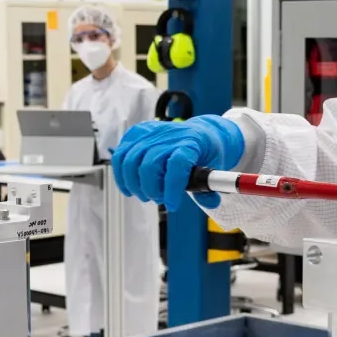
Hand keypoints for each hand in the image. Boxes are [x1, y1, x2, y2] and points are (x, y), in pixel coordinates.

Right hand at [111, 116, 244, 210]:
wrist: (202, 131)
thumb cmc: (208, 151)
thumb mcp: (215, 167)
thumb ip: (210, 187)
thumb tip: (210, 202)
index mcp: (191, 142)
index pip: (177, 163)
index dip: (172, 187)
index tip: (172, 204)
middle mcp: (168, 135)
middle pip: (150, 165)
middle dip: (152, 190)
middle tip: (159, 199)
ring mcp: (150, 132)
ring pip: (131, 161)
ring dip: (135, 185)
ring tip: (145, 195)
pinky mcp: (137, 133)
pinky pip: (121, 155)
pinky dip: (121, 175)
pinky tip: (128, 188)